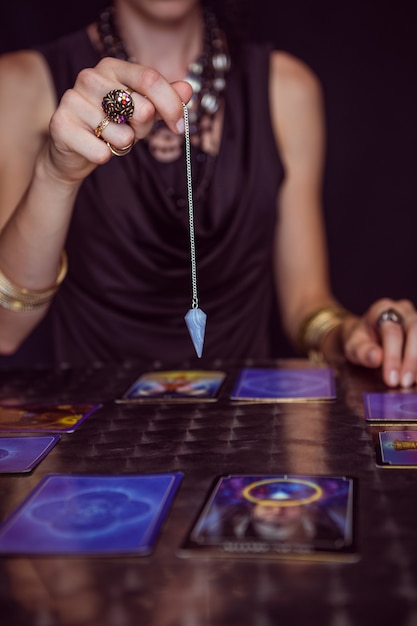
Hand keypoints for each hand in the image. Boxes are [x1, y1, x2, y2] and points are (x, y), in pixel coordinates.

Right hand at [45, 57, 192, 183]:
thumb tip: (188, 89)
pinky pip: (101, 152)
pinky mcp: (60, 125)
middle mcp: (90, 77)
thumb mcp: (142, 112)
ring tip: (108, 138)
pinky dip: (104, 156)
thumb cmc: (111, 126)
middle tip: (130, 132)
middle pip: (141, 107)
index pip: (150, 79)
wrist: (73, 151)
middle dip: (144, 130)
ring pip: (122, 134)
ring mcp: (72, 99)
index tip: (180, 127)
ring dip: (123, 145)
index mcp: (112, 67)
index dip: (171, 105)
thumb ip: (164, 100)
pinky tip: (93, 147)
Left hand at [341, 298, 416, 386]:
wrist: (366, 335)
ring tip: (414, 382)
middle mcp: (403, 310)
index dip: (393, 356)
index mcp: (382, 309)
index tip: (391, 379)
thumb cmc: (360, 340)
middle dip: (411, 360)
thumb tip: (376, 357)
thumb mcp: (353, 346)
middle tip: (405, 383)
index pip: (391, 331)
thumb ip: (362, 351)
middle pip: (414, 330)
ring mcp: (415, 318)